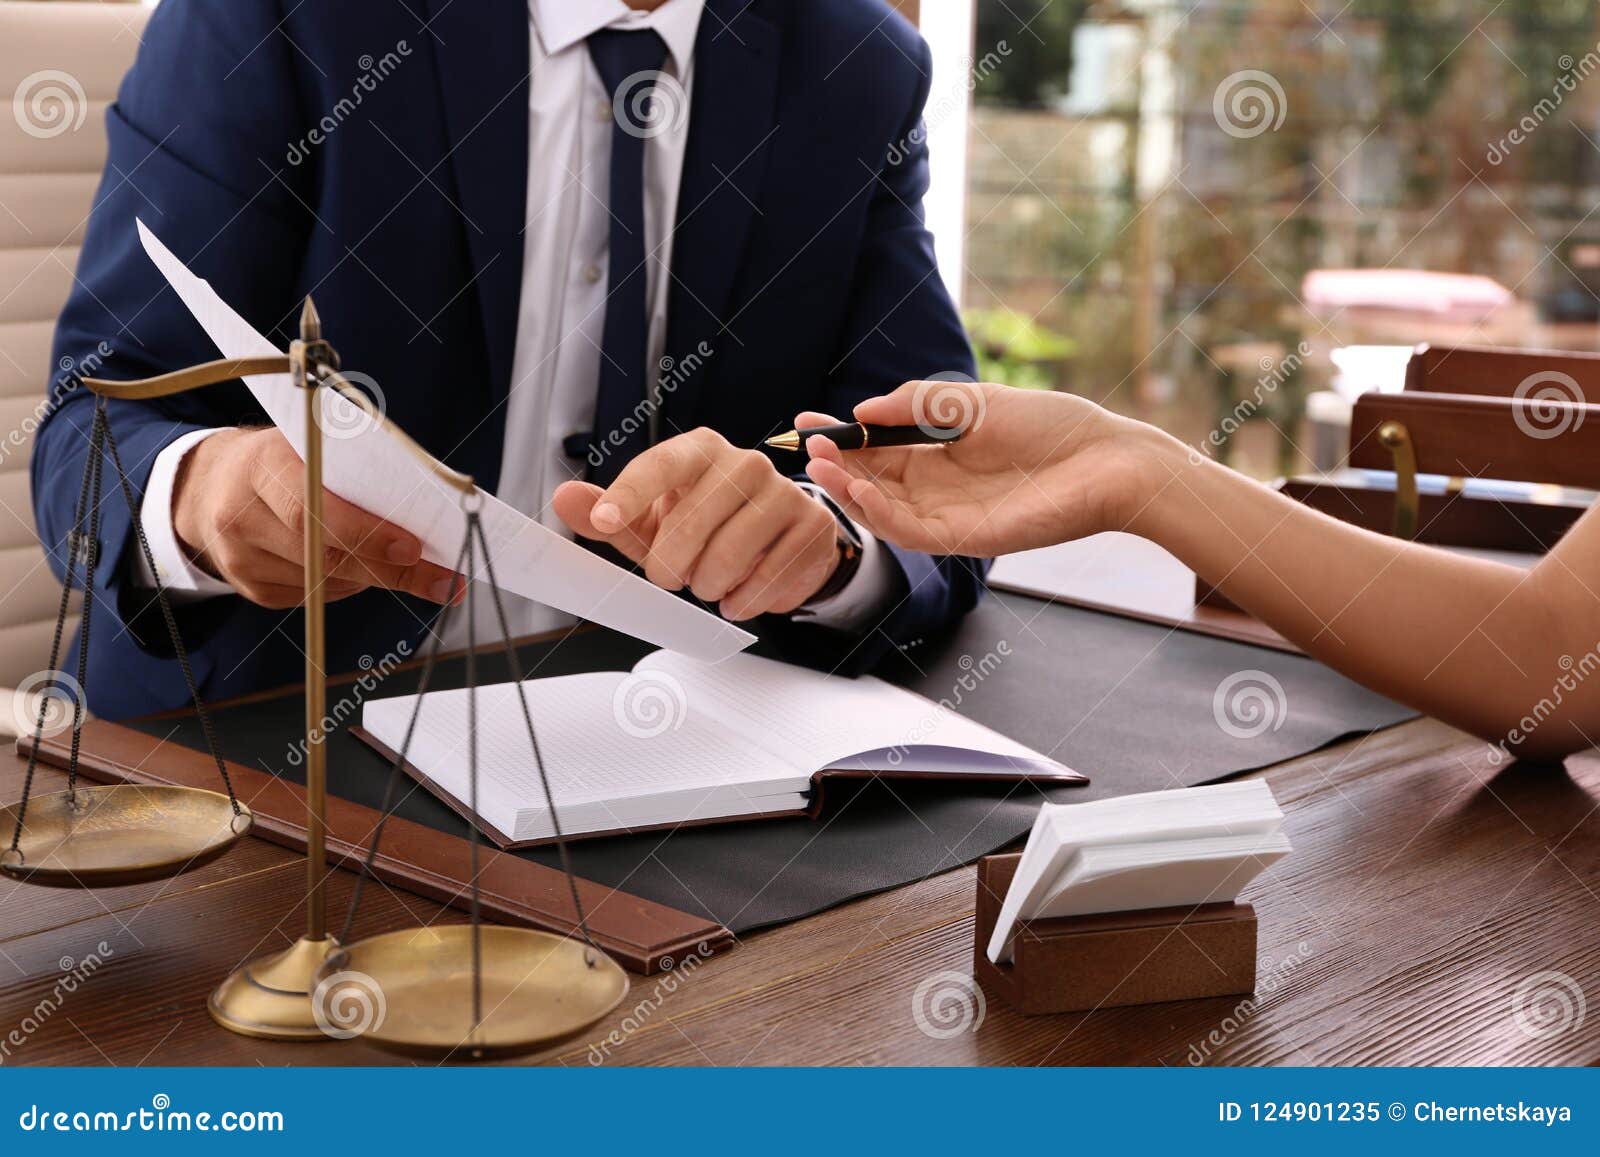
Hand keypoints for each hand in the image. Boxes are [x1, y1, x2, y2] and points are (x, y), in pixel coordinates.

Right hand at [171, 427, 462, 609]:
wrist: (213, 484)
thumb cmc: (284, 458)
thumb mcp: (313, 443)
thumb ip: (357, 469)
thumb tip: (427, 509)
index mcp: (262, 464)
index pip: (312, 509)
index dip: (366, 533)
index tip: (413, 548)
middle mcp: (241, 515)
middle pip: (324, 556)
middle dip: (391, 570)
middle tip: (444, 580)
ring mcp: (240, 558)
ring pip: (326, 582)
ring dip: (374, 577)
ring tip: (403, 563)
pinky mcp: (249, 588)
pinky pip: (314, 597)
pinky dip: (347, 585)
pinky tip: (355, 568)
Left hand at [552, 427, 841, 620]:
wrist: (775, 532)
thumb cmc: (704, 521)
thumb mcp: (652, 518)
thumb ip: (608, 513)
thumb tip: (566, 500)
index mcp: (699, 450)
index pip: (659, 466)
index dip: (629, 495)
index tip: (606, 521)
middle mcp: (744, 462)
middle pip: (689, 525)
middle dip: (670, 567)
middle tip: (673, 576)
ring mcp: (784, 492)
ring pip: (728, 559)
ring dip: (708, 588)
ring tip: (709, 584)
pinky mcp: (812, 526)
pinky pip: (767, 581)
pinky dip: (745, 601)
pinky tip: (740, 593)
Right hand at [801, 380, 1164, 556]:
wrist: (1107, 460)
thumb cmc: (1052, 426)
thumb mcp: (975, 402)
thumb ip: (919, 403)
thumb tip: (864, 411)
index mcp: (939, 454)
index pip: (876, 448)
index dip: (841, 436)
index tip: (807, 420)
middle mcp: (937, 489)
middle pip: (870, 480)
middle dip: (836, 463)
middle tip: (810, 443)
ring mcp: (948, 516)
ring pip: (881, 510)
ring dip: (846, 489)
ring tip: (821, 464)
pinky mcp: (963, 539)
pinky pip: (908, 531)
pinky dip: (877, 512)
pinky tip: (857, 489)